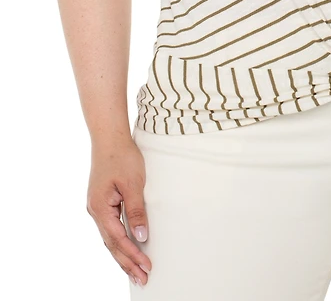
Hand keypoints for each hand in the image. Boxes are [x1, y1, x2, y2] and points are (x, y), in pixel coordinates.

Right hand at [86, 136, 152, 286]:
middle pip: (112, 244)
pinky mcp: (102, 202)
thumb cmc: (122, 157)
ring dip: (123, 255)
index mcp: (100, 208)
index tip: (147, 267)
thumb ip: (136, 210)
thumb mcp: (133, 183)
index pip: (118, 239)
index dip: (133, 255)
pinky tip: (128, 248)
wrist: (109, 138)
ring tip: (136, 271)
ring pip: (110, 238)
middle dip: (127, 263)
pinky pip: (110, 228)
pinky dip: (119, 241)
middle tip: (143, 279)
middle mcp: (95, 211)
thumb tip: (141, 236)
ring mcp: (97, 207)